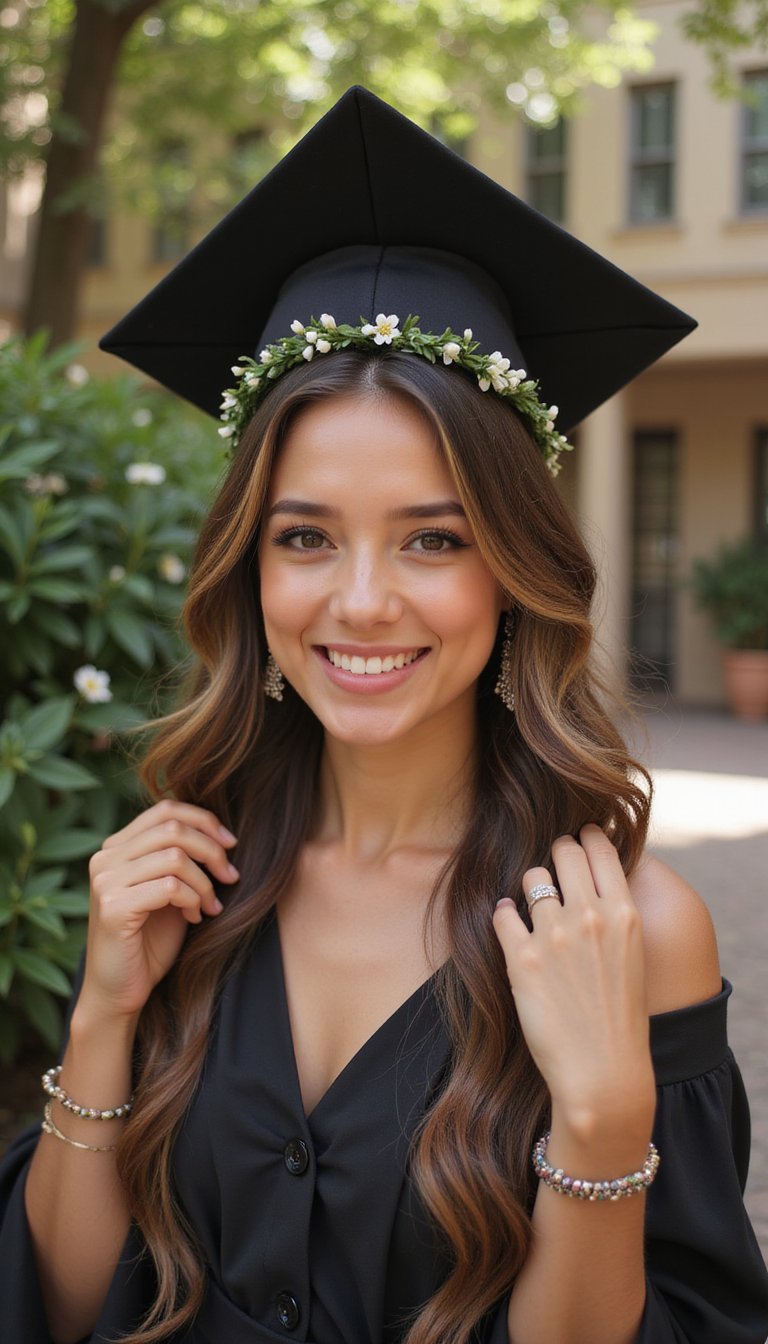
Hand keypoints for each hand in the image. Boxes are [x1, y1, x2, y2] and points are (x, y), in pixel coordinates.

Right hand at [77, 800, 238, 1022]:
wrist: (119, 992)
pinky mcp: (113, 907)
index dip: (204, 820)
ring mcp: (105, 881)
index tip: (231, 843)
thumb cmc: (149, 942)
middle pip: (173, 827)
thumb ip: (181, 859)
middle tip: (231, 876)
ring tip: (210, 905)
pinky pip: (170, 887)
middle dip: (212, 850)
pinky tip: (194, 918)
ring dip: (205, 882)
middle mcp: (105, 858)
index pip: (165, 809)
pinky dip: (193, 900)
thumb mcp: (170, 891)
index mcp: (116, 847)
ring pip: (175, 857)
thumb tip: (222, 834)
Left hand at [492, 825, 655, 1137]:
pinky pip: (503, 913)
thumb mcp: (634, 956)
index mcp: (624, 914)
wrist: (603, 1072)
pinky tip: (509, 924)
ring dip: (530, 886)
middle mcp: (590, 917)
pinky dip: (504, 915)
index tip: (580, 839)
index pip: (601, 848)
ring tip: (533, 904)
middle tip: (553, 867)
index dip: (588, 837)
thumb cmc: (620, 1018)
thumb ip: (615, 915)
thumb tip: (592, 882)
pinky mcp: (521, 959)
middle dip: (557, 853)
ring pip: (531, 877)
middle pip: (564, 851)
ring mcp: (554, 936)